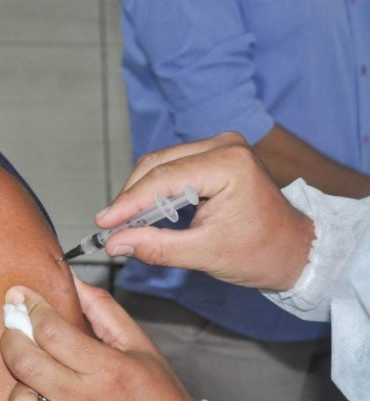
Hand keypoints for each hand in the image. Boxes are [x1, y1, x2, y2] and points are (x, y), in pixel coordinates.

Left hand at [1, 280, 190, 400]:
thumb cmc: (158, 398)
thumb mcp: (139, 346)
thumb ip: (102, 309)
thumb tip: (71, 279)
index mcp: (106, 370)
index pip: (50, 330)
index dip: (29, 306)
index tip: (20, 296)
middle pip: (23, 360)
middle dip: (11, 336)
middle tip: (14, 328)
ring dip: (20, 388)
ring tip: (35, 383)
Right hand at [100, 132, 314, 290]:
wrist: (297, 250)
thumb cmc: (264, 252)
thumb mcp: (206, 254)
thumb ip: (157, 246)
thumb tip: (115, 243)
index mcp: (228, 164)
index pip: (163, 179)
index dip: (128, 203)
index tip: (103, 223)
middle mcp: (224, 146)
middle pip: (157, 165)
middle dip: (130, 197)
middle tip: (109, 226)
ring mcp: (220, 146)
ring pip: (160, 163)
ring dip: (139, 192)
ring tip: (123, 222)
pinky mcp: (215, 154)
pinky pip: (172, 166)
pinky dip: (154, 189)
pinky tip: (143, 211)